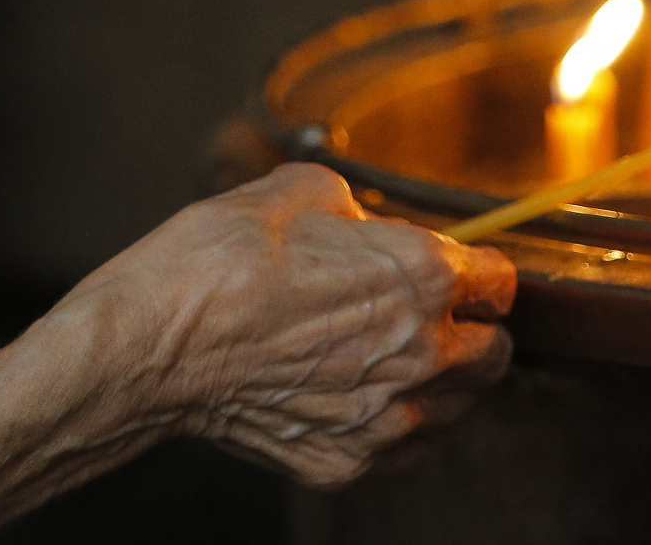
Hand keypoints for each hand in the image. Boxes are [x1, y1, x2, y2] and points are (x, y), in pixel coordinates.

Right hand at [62, 162, 516, 488]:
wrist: (149, 344)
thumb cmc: (214, 262)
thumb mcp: (295, 190)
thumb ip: (354, 209)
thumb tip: (363, 223)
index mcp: (420, 274)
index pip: (500, 281)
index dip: (482, 272)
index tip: (467, 273)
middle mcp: (418, 351)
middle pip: (495, 353)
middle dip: (473, 332)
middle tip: (437, 319)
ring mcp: (384, 417)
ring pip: (456, 408)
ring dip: (441, 383)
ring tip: (397, 361)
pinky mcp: (346, 460)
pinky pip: (405, 449)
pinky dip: (397, 427)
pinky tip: (365, 399)